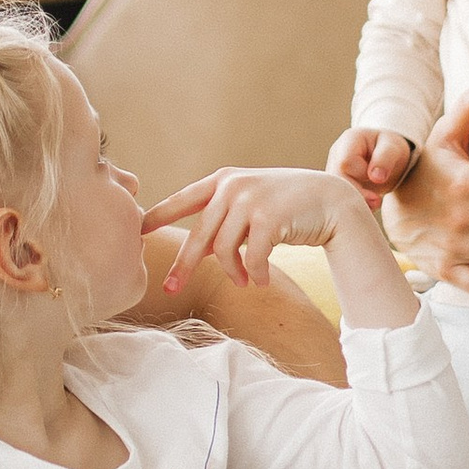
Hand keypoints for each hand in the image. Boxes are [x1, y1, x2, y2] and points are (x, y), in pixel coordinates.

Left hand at [144, 164, 367, 297]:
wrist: (331, 201)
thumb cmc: (288, 207)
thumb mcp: (250, 205)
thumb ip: (223, 220)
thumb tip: (196, 253)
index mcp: (223, 180)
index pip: (182, 200)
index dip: (158, 216)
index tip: (137, 231)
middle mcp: (233, 186)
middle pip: (197, 234)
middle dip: (183, 265)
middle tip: (169, 288)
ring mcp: (250, 200)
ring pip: (223, 250)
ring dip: (233, 272)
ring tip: (244, 282)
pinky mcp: (268, 218)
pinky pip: (250, 258)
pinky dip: (255, 274)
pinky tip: (261, 281)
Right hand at [330, 124, 417, 204]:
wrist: (388, 156)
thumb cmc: (390, 148)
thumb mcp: (394, 148)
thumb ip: (385, 159)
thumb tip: (375, 177)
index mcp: (349, 140)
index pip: (345, 163)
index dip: (360, 176)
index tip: (379, 181)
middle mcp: (336, 154)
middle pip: (336, 179)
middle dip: (356, 194)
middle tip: (376, 201)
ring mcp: (334, 169)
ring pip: (335, 191)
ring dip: (355, 202)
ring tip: (375, 204)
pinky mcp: (337, 184)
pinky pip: (340, 197)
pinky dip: (353, 204)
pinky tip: (368, 206)